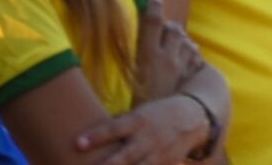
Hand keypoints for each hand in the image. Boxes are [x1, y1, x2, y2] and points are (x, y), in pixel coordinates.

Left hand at [76, 93, 212, 164]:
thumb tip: (85, 138)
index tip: (77, 144)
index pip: (113, 129)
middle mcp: (148, 138)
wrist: (194, 117)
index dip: (96, 137)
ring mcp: (160, 154)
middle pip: (124, 157)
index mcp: (138, 121)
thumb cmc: (155, 116)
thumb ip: (117, 127)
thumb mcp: (139, 114)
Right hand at [131, 11, 202, 100]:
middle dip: (168, 27)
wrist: (161, 129)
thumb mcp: (129, 83)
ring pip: (185, 39)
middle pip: (172, 28)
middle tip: (163, 32)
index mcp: (147, 58)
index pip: (153, 22)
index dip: (154, 7)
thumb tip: (136, 45)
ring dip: (179, 39)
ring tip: (172, 47)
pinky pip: (195, 54)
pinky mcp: (193, 73)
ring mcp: (183, 64)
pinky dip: (190, 52)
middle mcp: (168, 57)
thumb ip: (135, 61)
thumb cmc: (137, 107)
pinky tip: (184, 58)